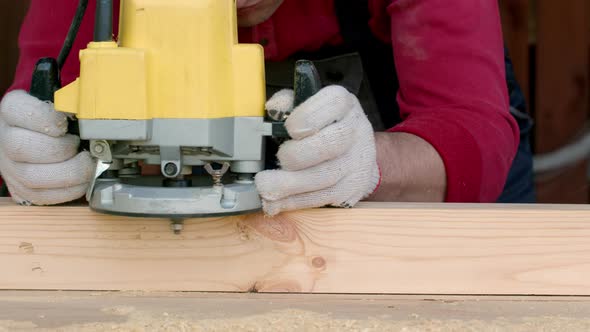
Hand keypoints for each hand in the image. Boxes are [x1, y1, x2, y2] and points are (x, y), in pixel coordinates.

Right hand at [0, 90, 92, 204]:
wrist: (37, 138)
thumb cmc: (54, 119)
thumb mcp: (59, 102)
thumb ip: (72, 100)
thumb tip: (92, 106)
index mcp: (13, 111)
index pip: (17, 110)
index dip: (44, 118)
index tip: (65, 123)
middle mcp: (5, 139)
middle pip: (21, 147)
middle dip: (60, 149)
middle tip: (79, 146)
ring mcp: (10, 167)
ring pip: (32, 177)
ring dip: (68, 173)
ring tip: (85, 164)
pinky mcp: (21, 189)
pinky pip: (41, 196)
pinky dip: (67, 191)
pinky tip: (82, 181)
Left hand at [255, 86, 379, 215]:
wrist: (356, 153)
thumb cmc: (323, 126)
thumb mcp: (308, 106)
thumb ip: (288, 104)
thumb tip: (273, 109)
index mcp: (343, 104)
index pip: (333, 103)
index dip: (308, 117)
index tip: (290, 129)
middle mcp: (356, 130)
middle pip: (330, 144)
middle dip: (297, 155)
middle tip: (278, 159)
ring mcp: (357, 161)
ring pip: (325, 176)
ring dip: (290, 185)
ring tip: (265, 188)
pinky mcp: (353, 188)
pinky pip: (323, 198)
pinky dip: (296, 201)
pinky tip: (277, 202)